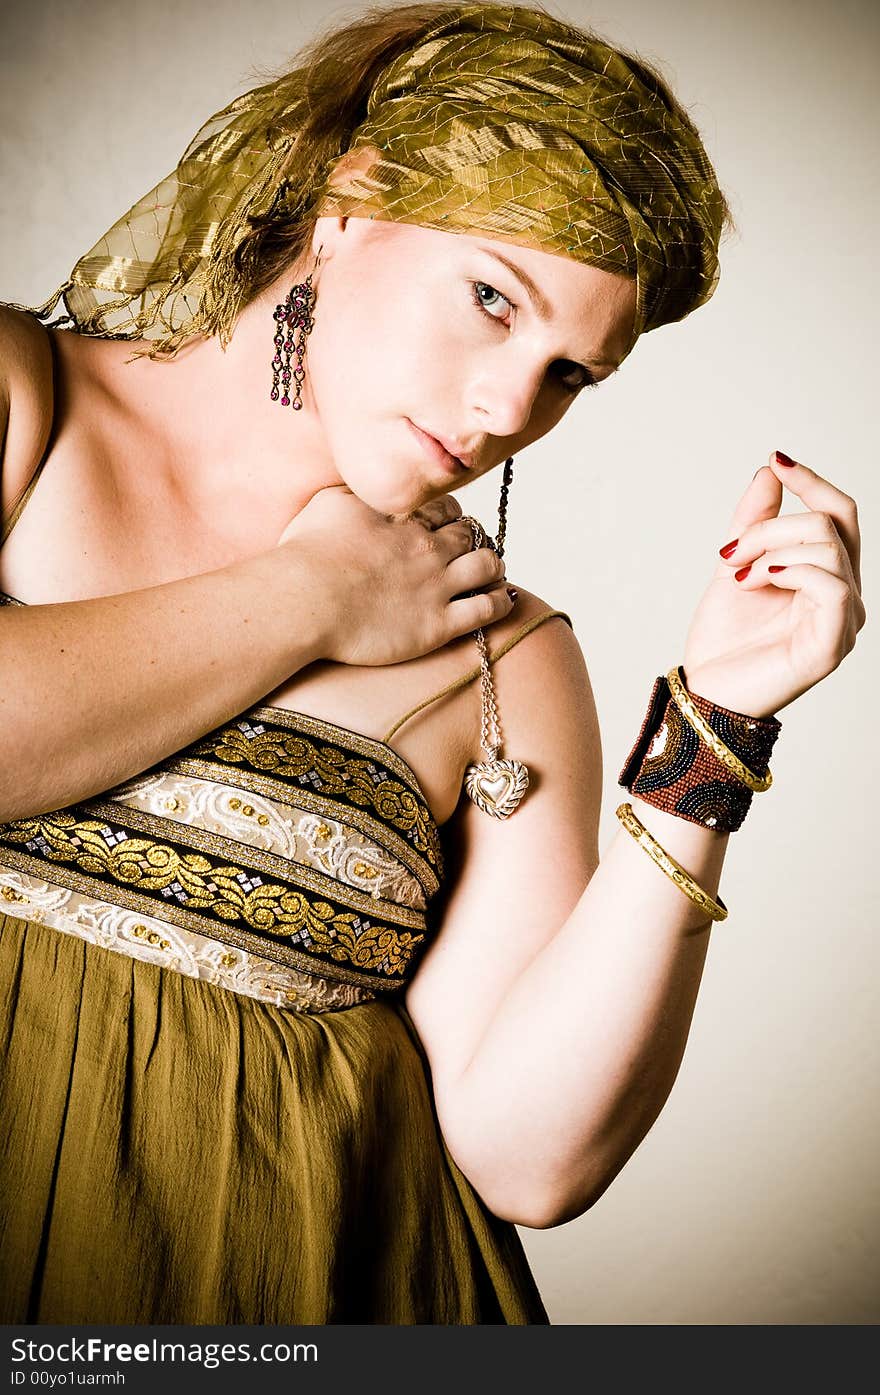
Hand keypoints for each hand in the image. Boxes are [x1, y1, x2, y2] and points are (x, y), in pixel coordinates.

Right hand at [275, 485, 512, 665]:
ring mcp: (436, 586)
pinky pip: (485, 609)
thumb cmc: (305, 554)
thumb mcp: (329, 504)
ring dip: (493, 565)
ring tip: (493, 571)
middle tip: (472, 549)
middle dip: (474, 539)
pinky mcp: (437, 625)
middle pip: (470, 535)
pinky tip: (502, 600)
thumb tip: (365, 485)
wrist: (305, 599)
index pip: (446, 509)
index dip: (451, 515)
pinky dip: (499, 601)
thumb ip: (355, 494)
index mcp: (404, 520)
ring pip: (487, 566)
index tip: (448, 524)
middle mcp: (427, 548)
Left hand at [682, 451, 865, 716]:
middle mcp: (845, 595)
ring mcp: (844, 621)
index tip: (777, 460)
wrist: (706, 689)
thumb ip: (753, 520)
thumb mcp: (734, 564)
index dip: (812, 482)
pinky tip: (759, 579)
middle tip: (728, 554)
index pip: (839, 513)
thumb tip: (770, 471)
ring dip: (770, 550)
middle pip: (829, 523)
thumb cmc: (724, 638)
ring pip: (827, 547)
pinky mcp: (833, 644)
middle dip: (771, 526)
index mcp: (827, 575)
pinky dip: (792, 570)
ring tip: (738, 577)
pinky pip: (833, 586)